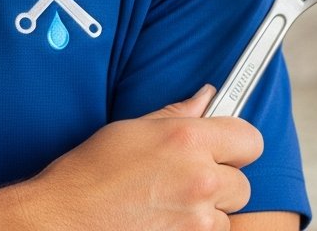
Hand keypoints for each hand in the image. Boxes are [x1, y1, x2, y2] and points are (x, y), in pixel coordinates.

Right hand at [22, 84, 263, 230]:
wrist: (66, 217)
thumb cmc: (91, 172)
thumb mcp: (131, 129)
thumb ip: (177, 114)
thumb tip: (207, 98)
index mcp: (188, 140)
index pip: (250, 139)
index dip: (237, 142)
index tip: (225, 146)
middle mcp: (200, 179)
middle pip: (243, 182)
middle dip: (221, 180)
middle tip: (186, 178)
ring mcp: (198, 218)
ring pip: (228, 214)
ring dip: (208, 210)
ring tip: (169, 202)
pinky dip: (194, 229)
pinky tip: (164, 219)